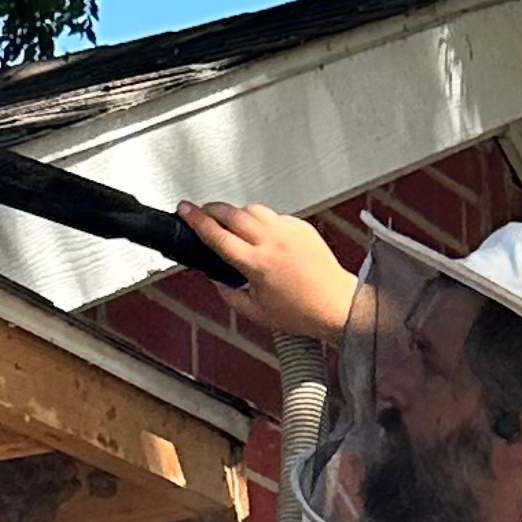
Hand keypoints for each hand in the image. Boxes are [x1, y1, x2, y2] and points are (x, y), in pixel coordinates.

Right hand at [178, 201, 358, 346]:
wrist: (336, 304)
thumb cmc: (302, 312)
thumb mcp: (256, 313)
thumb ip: (229, 294)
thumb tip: (216, 280)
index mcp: (257, 264)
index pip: (218, 235)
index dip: (196, 220)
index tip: (185, 210)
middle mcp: (272, 242)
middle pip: (232, 213)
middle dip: (212, 209)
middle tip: (202, 212)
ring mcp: (288, 231)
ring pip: (252, 209)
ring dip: (236, 212)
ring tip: (230, 223)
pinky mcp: (300, 226)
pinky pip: (273, 215)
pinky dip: (262, 220)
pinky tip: (261, 234)